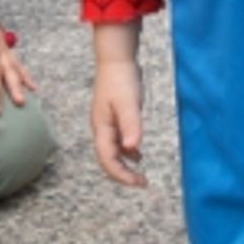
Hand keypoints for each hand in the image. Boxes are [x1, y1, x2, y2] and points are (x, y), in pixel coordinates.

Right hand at [92, 54, 144, 187]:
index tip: (138, 183)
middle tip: (141, 183)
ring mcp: (107, 124)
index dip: (121, 175)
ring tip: (141, 174)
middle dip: (123, 174)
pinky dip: (128, 151)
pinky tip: (138, 154)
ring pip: (113, 152)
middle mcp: (102, 129)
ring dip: (125, 164)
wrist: (116, 60)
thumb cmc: (121, 80)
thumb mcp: (128, 103)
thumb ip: (131, 125)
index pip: (107, 160)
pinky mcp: (114, 118)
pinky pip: (119, 142)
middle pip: (108, 159)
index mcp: (102, 128)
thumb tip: (132, 148)